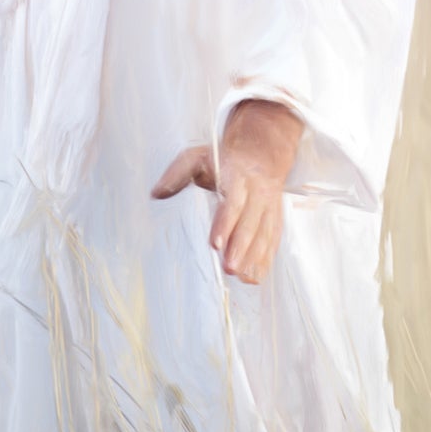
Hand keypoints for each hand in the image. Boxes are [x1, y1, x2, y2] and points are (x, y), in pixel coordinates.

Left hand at [150, 99, 303, 284]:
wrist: (260, 154)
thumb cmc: (223, 160)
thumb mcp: (198, 157)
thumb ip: (177, 173)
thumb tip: (156, 193)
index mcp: (237, 178)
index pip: (233, 203)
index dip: (225, 223)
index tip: (215, 245)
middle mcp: (257, 193)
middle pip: (250, 222)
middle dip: (240, 246)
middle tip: (229, 268)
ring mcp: (268, 207)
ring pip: (264, 233)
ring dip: (254, 256)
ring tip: (241, 277)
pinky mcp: (274, 218)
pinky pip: (272, 240)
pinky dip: (265, 259)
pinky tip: (254, 276)